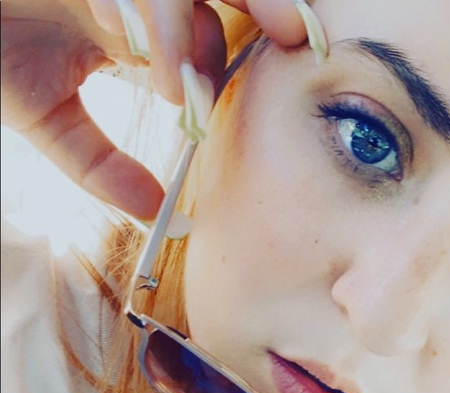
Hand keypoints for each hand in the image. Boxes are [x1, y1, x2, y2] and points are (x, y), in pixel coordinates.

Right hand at [1, 0, 306, 219]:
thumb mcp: (47, 118)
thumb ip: (100, 164)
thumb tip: (154, 213)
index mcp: (134, 27)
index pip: (202, 35)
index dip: (222, 63)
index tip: (226, 104)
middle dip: (267, 5)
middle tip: (301, 35)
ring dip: (208, 15)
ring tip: (211, 66)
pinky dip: (153, 14)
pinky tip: (127, 40)